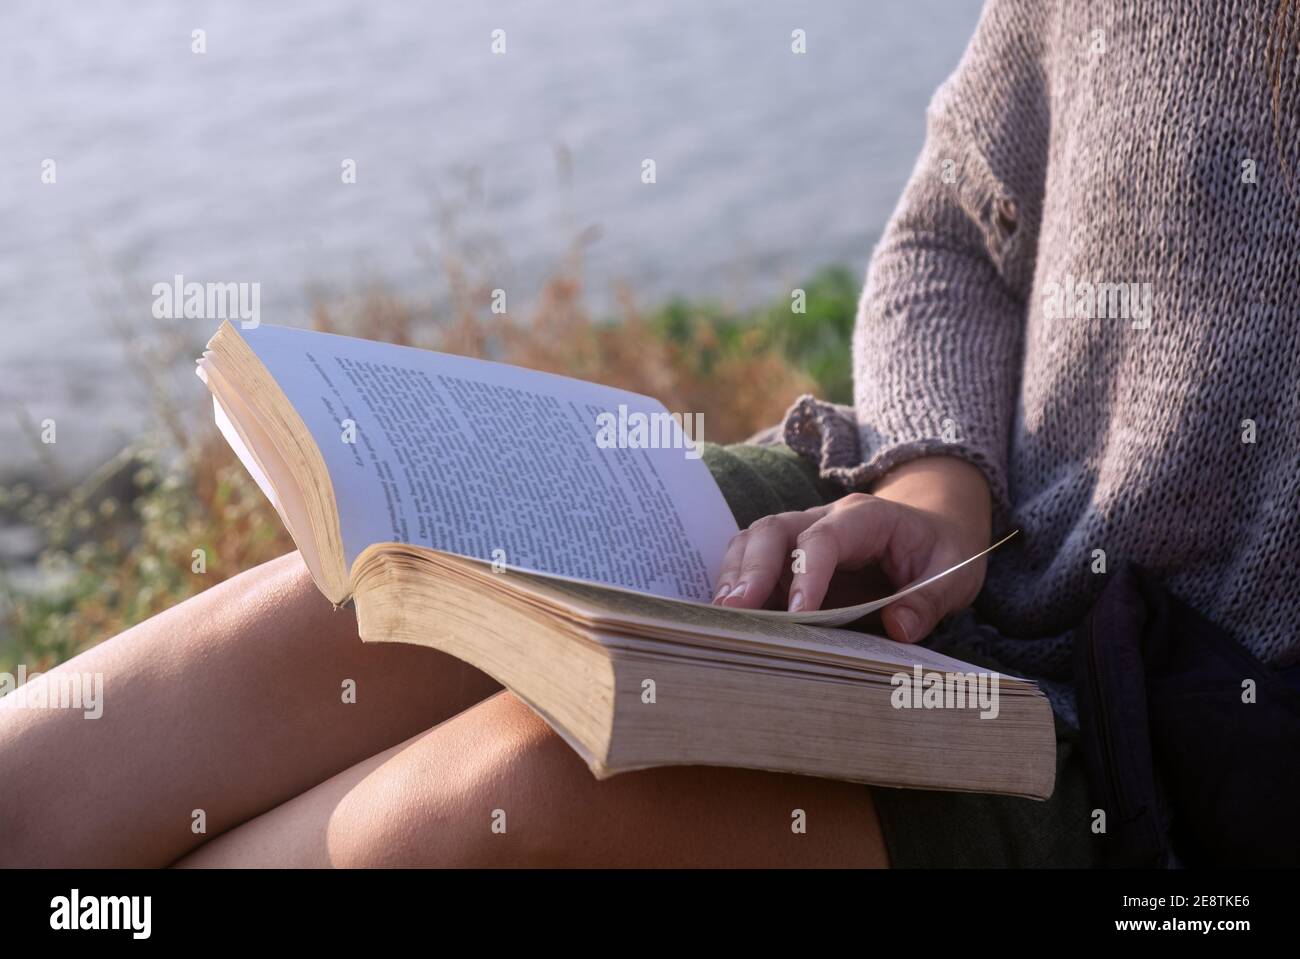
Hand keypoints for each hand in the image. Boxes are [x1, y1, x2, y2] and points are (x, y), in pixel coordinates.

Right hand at [711, 456, 991, 642]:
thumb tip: (897, 627)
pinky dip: (737, 583)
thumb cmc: (941, 550)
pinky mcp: (790, 558)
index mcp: (866, 517)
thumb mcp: (953, 574)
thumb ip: (928, 599)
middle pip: (774, 530)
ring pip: (754, 541)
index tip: (801, 613)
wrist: (932, 528)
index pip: (825, 538)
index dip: (808, 572)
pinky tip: (729, 615)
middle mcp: (825, 518)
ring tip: (723, 615)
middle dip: (752, 569)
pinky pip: (753, 561)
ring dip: (736, 575)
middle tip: (735, 610)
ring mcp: (802, 535)